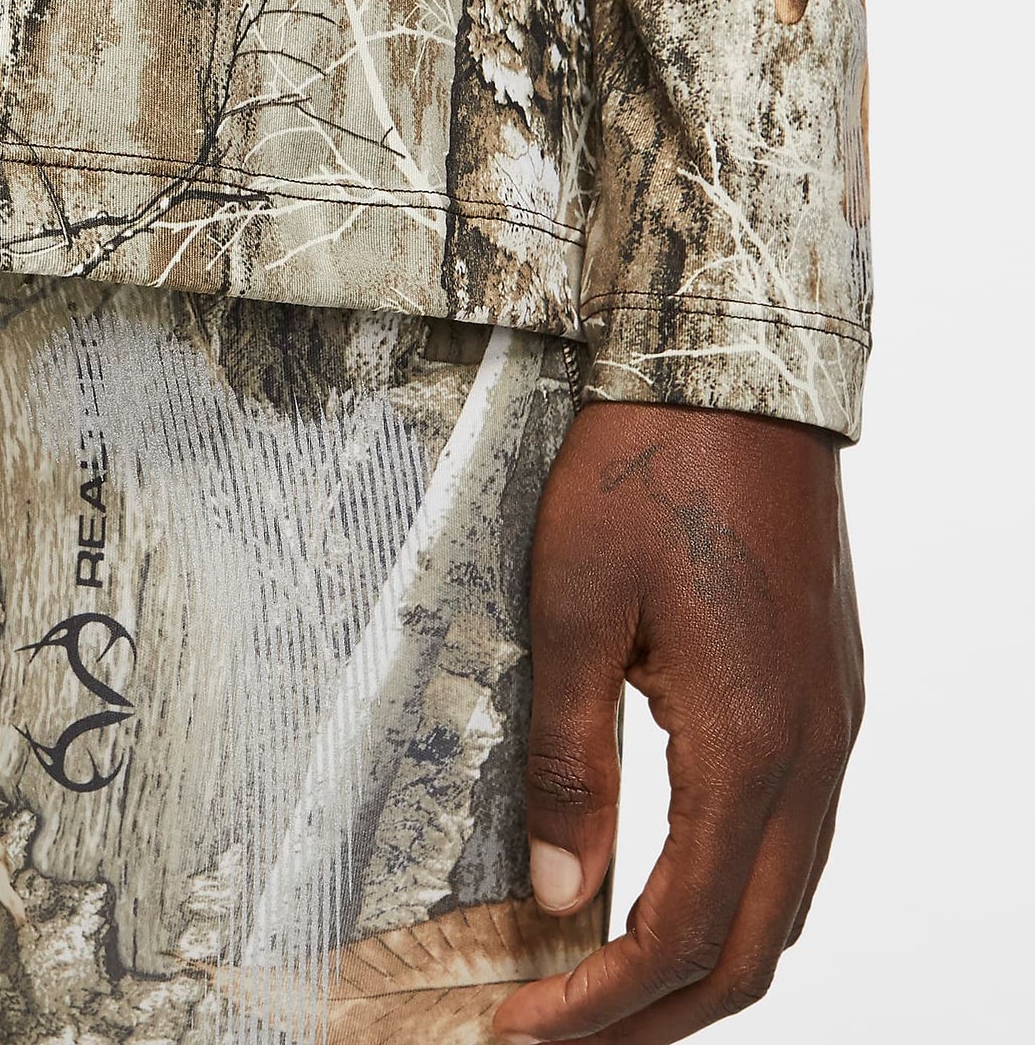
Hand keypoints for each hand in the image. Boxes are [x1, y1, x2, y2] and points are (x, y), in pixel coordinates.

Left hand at [493, 402, 862, 1043]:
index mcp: (749, 744)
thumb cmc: (646, 472)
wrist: (734, 377)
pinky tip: (671, 883)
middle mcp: (813, 752)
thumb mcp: (573, 607)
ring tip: (607, 984)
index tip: (523, 1034)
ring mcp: (833, 724)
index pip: (684, 935)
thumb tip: (559, 894)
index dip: (602, 1008)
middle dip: (659, 1016)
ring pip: (787, 899)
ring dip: (703, 960)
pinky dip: (736, 892)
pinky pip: (797, 836)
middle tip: (560, 1036)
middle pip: (755, 948)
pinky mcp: (826, 693)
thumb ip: (569, 759)